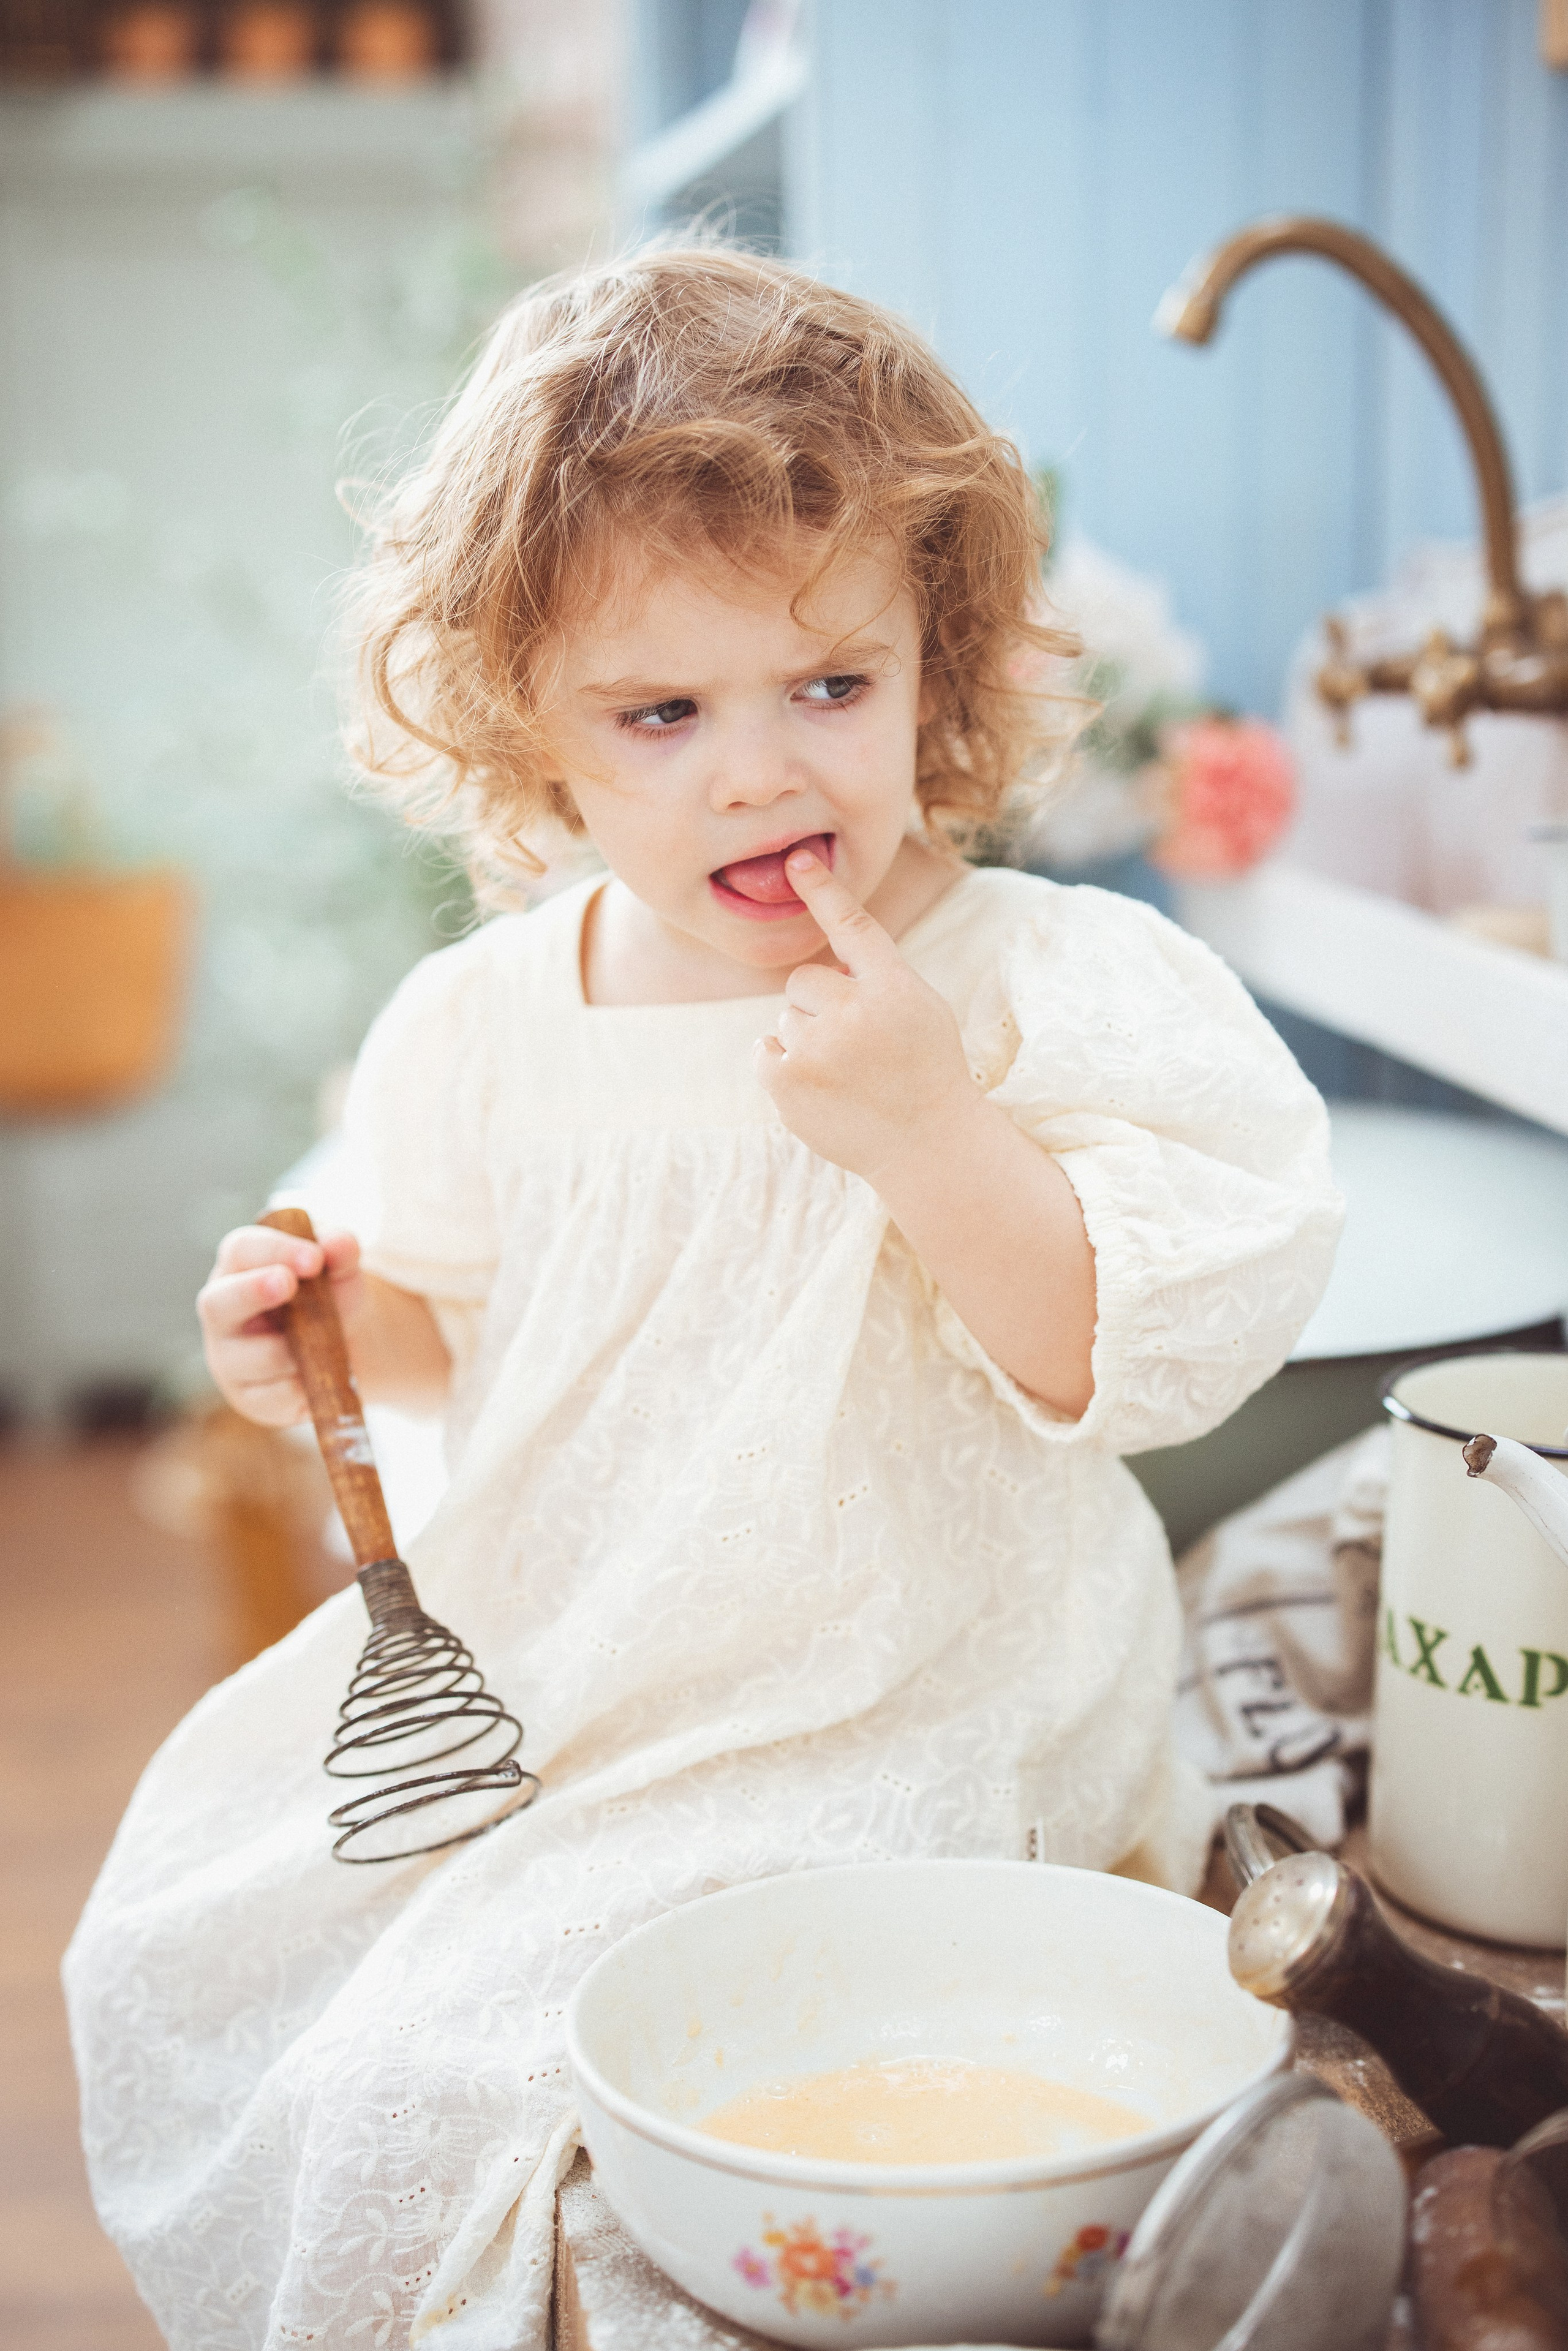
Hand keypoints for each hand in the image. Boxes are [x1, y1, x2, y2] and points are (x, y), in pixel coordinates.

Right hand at [197, 1222, 365, 1426]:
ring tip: (327, 1341)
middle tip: (286, 1283)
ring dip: (293, 1349)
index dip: (275, 1251)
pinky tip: (323, 1375)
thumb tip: (338, 1243)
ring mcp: (230, 1358)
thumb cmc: (330, 1294)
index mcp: (240, 1266)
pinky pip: (274, 1396)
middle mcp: (224, 1311)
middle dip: (252, 1292)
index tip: (314, 1257)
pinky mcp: (248, 1396)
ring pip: (251, 1358)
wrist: (345, 1342)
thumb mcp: (341, 1269)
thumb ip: (341, 1252)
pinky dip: (305, 1386)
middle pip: (218, 1303)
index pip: (242, 1250)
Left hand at [753, 849, 979, 1182]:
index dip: (823, 890)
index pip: (852, 925)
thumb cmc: (924, 1069)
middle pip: (803, 981)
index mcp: (893, 987)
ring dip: (805, 1039)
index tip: (797, 860)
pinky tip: (818, 1086)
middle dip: (821, 1005)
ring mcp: (817, 1050)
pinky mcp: (788, 1083)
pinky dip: (783, 1065)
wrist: (927, 1144)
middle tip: (855, 1044)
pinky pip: (765, 1050)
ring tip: (844, 1072)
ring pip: (785, 1018)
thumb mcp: (920, 1009)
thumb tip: (826, 965)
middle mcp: (854, 1012)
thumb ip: (878, 977)